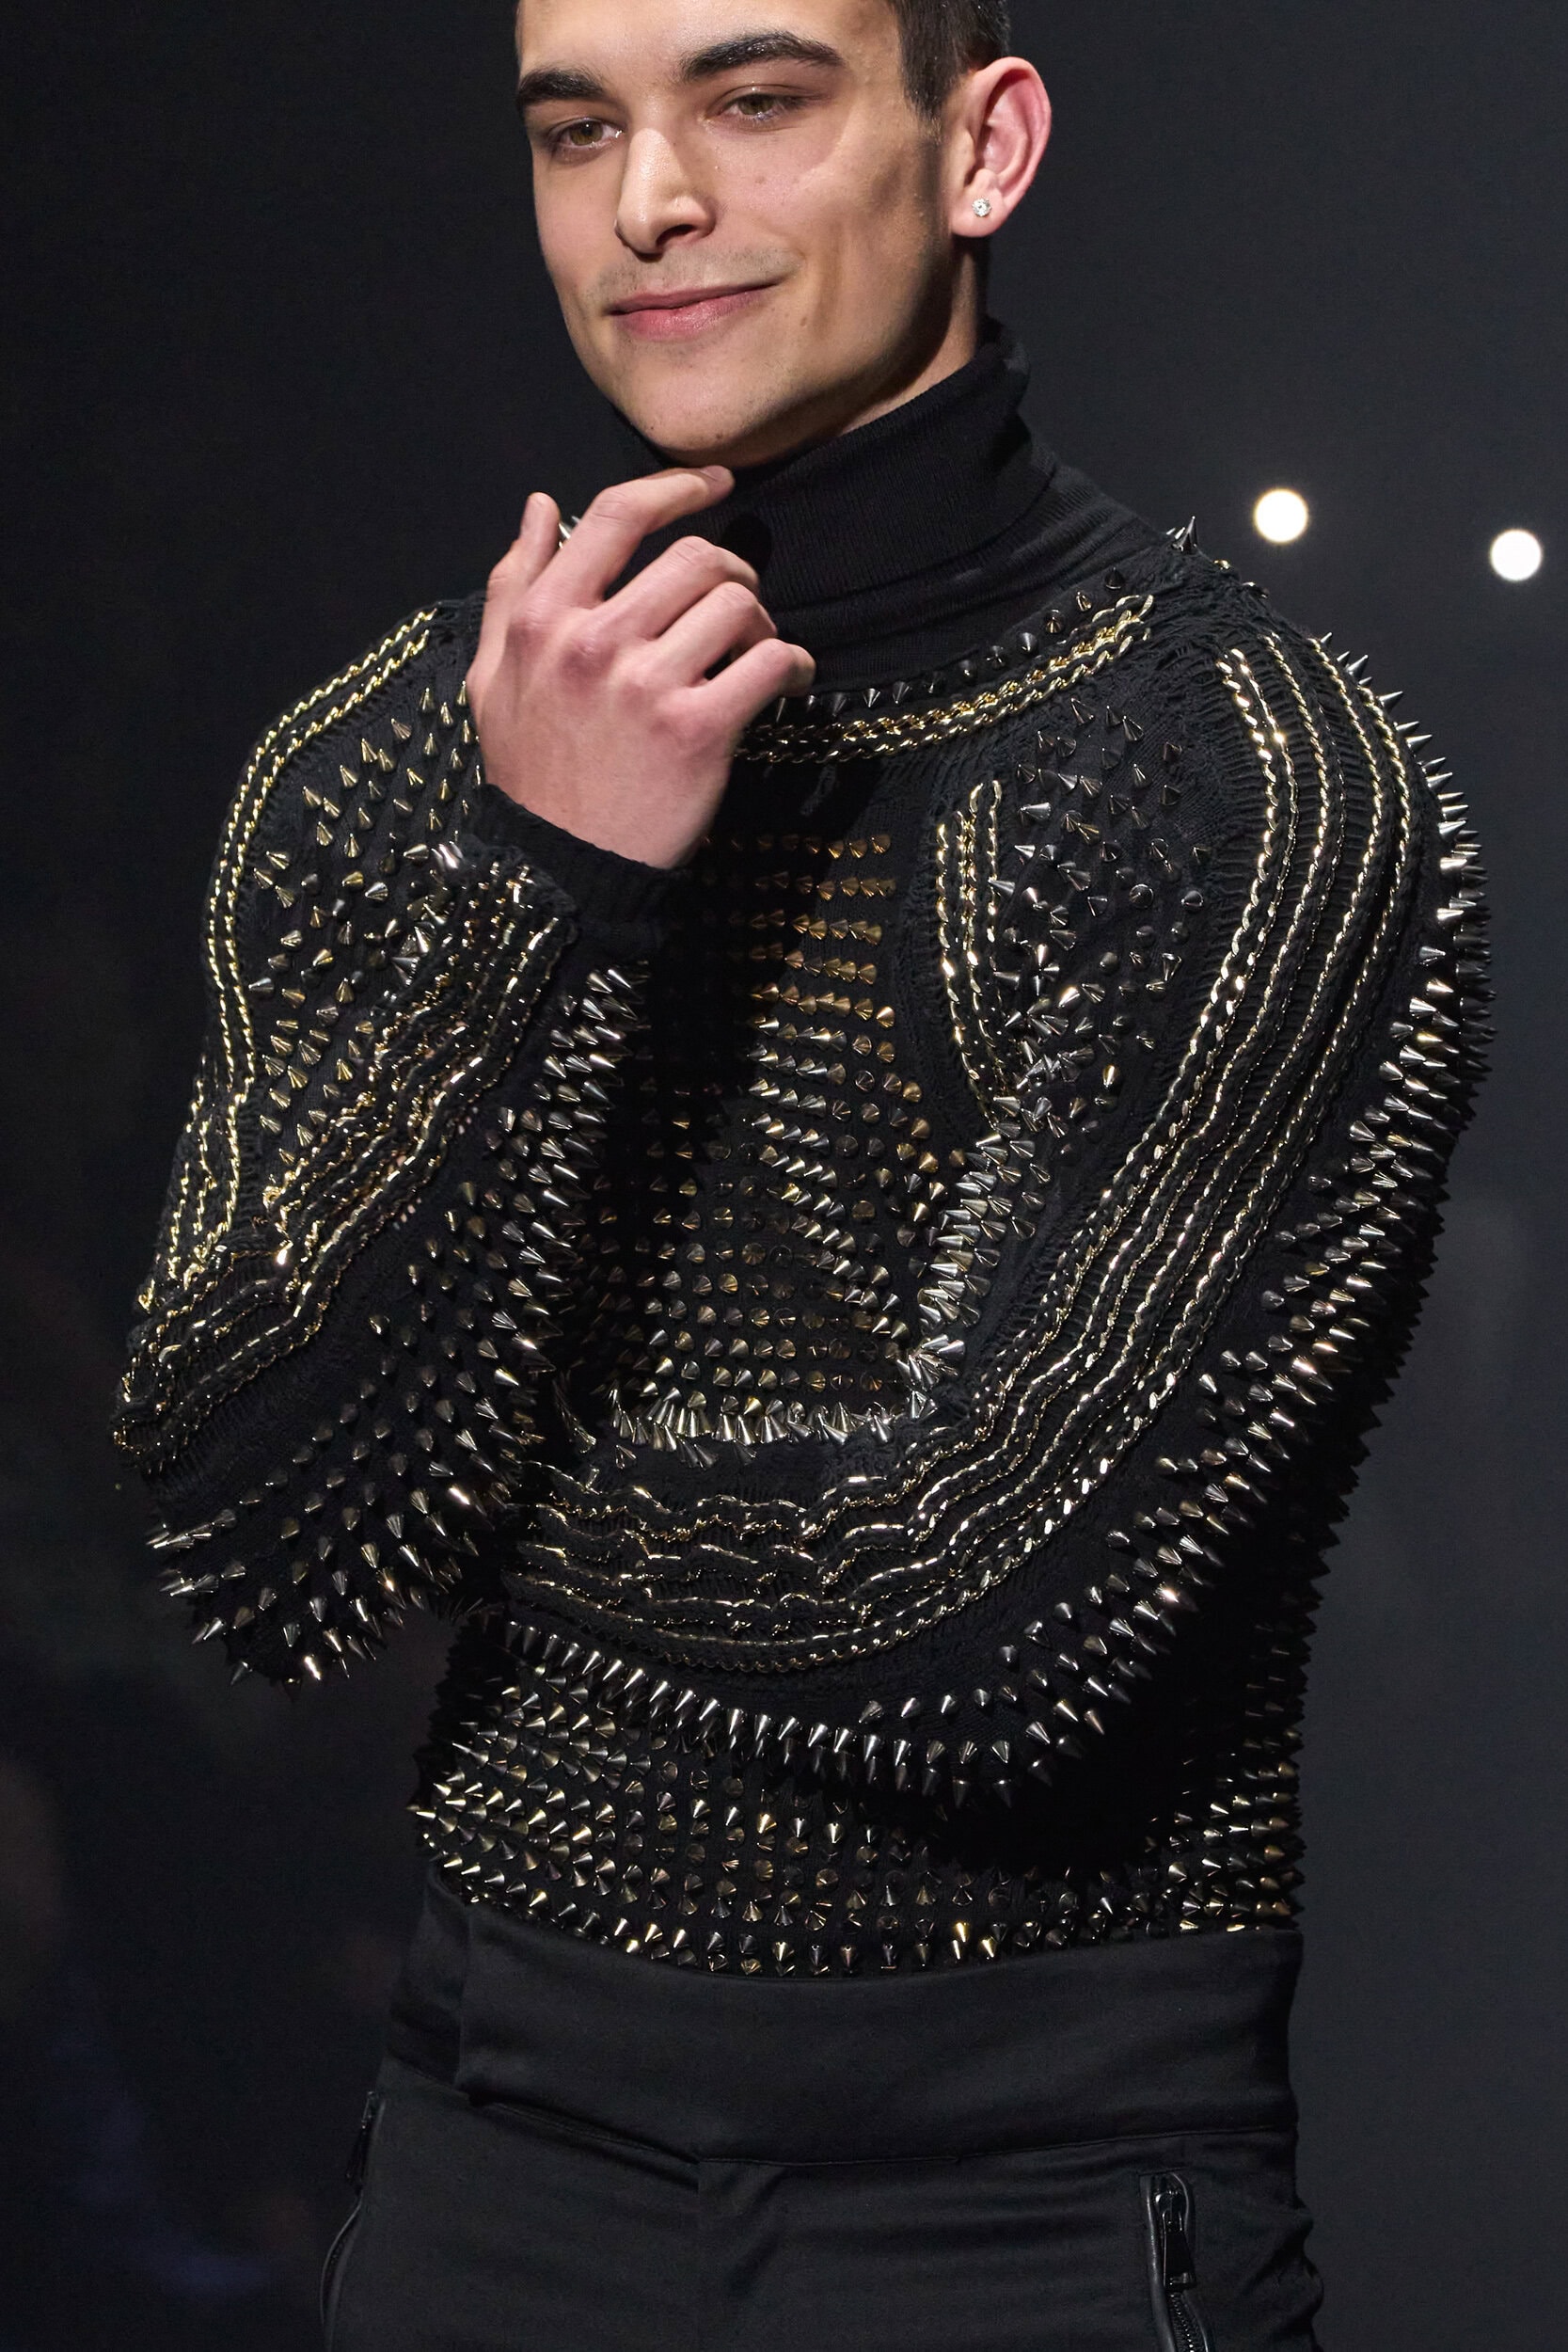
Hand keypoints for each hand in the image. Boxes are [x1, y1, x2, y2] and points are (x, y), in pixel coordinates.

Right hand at [466, 468, 814, 869]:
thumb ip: (512, 586)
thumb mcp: (494, 676)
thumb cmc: (530, 773)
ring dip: (762, 622)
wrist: (559, 869)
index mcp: (544, 620)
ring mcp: (646, 686)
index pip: (617, 516)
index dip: (675, 488)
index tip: (715, 484)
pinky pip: (772, 663)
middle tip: (738, 604)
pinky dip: (795, 666)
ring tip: (755, 652)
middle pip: (694, 557)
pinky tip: (789, 684)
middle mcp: (593, 642)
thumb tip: (539, 506)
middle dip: (732, 571)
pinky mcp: (697, 730)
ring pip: (737, 605)